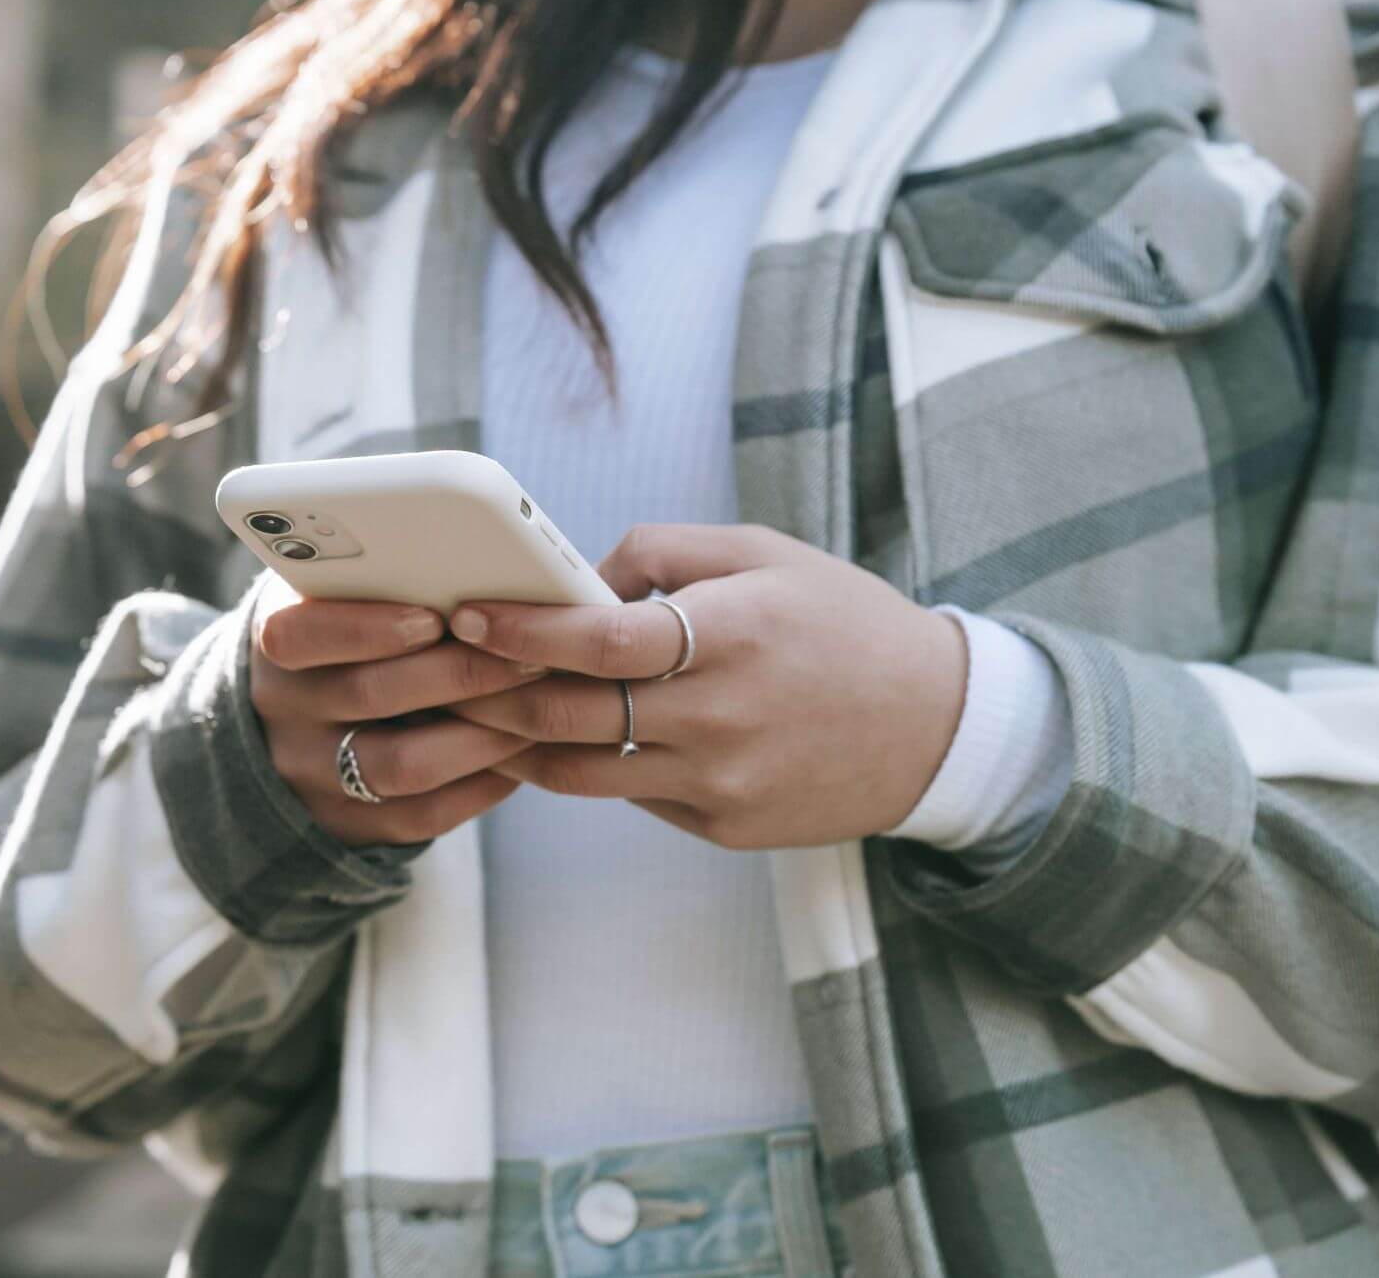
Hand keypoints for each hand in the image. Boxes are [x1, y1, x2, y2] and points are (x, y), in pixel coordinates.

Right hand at [249, 579, 544, 845]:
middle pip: (369, 696)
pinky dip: (479, 787)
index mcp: (275, 640)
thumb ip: (378, 580)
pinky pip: (421, 816)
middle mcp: (283, 711)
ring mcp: (310, 775)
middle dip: (460, 675)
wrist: (292, 724)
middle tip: (529, 658)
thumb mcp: (334, 598)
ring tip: (534, 710)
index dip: (368, 628)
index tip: (436, 617)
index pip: (301, 634)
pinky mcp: (346, 825)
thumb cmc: (344, 636)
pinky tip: (518, 758)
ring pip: (402, 766)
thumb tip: (474, 560)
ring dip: (480, 737)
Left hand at [447, 525, 967, 851]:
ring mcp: (719, 782)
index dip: (523, 630)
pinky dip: (584, 767)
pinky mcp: (721, 826)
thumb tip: (576, 581)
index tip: (467, 614)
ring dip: (517, 743)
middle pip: (569, 715)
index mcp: (731, 634)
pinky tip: (555, 739)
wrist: (936, 727)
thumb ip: (661, 553)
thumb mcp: (764, 554)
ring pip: (578, 772)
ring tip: (475, 712)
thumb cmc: (843, 623)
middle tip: (442, 670)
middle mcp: (720, 717)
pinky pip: (627, 796)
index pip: (599, 641)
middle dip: (489, 693)